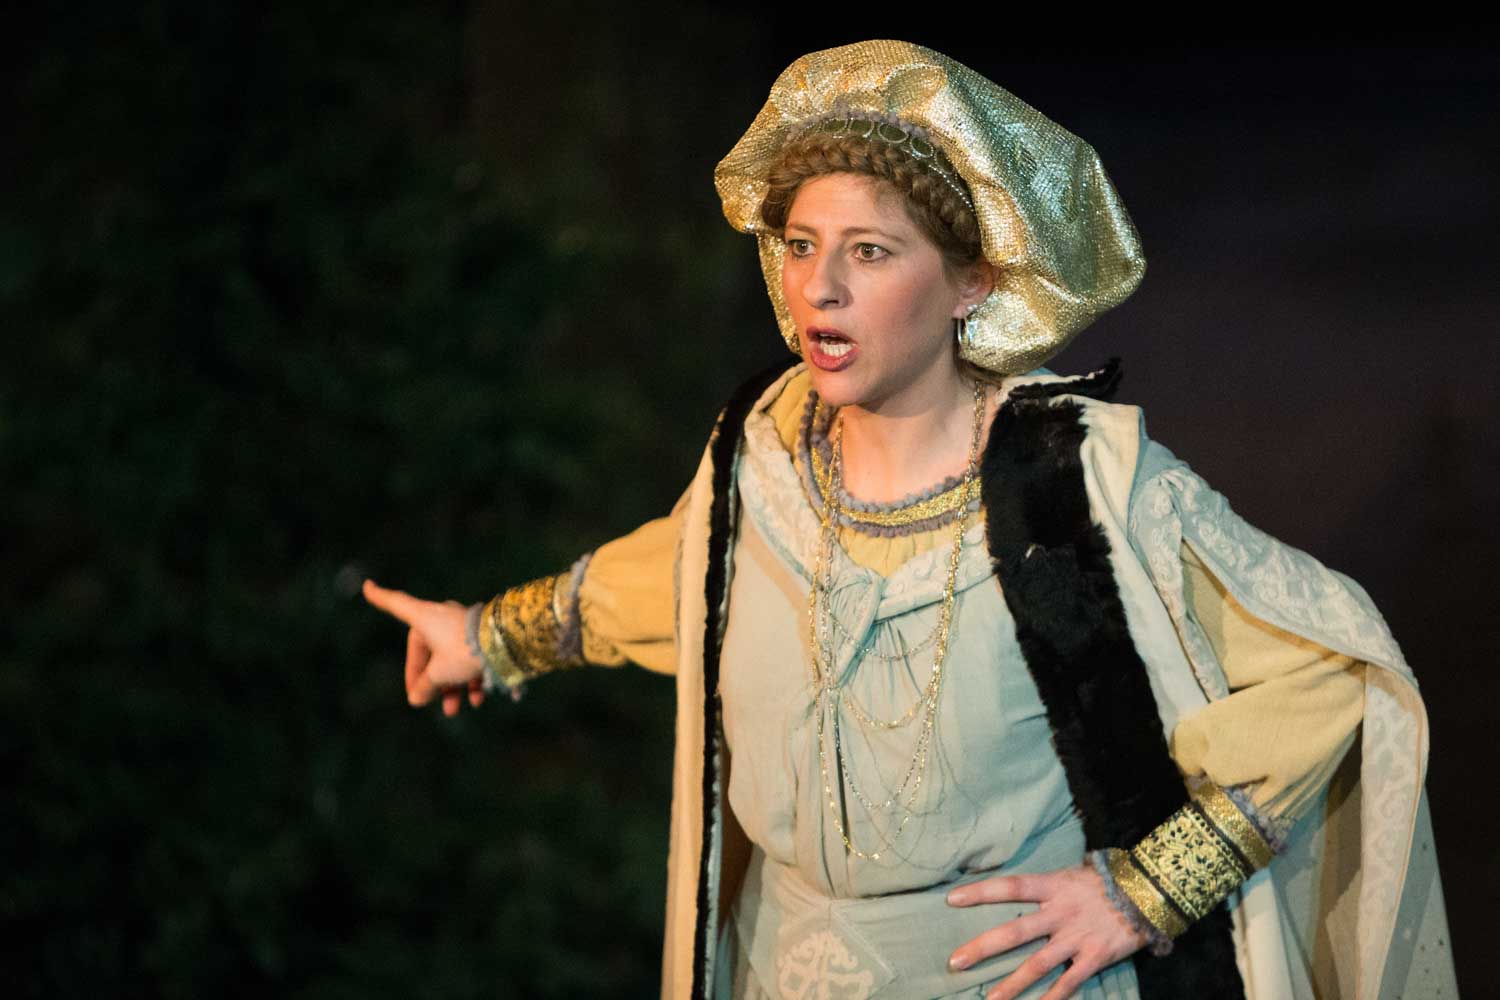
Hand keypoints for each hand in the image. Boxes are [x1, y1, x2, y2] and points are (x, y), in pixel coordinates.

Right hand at [362, 579, 486, 715]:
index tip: (367, 585)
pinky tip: (477, 700)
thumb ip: (425, 686)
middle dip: (429, 679)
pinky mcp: (483, 635)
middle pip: (427, 649)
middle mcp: (442, 617)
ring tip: (453, 710)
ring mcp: (463, 625)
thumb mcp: (439, 674)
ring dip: (451, 685)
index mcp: (424, 617)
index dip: (380, 597)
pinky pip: (470, 658)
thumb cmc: (464, 652)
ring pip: (450, 658)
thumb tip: (417, 698)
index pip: (396, 604)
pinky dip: (470, 678)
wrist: (507, 643)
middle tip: (427, 701)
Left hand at [945, 863, 1148, 999]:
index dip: (981, 892)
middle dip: (983, 948)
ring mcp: (1077, 937)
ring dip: (1011, 984)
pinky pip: (1069, 983)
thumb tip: (1014, 891)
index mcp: (1053, 886)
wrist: (1148, 892)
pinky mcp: (1095, 957)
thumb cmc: (1104, 883)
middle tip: (955, 961)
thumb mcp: (1071, 875)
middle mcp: (1061, 912)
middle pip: (1015, 931)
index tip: (952, 899)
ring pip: (1037, 964)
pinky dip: (1052, 999)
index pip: (1010, 886)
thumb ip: (1045, 887)